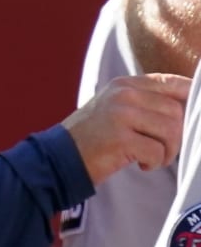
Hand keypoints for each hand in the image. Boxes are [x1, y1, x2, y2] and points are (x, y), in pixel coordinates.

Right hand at [63, 72, 189, 180]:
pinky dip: (154, 163)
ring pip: (171, 131)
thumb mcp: (115, 108)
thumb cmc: (92, 138)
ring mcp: (120, 114)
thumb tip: (189, 107)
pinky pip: (157, 151)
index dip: (192, 97)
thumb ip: (145, 102)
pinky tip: (139, 164)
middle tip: (161, 149)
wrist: (58, 157)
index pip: (172, 82)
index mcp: (124, 84)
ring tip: (150, 157)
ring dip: (167, 151)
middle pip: (176, 111)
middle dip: (176, 136)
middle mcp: (123, 94)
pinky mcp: (120, 138)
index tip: (195, 115)